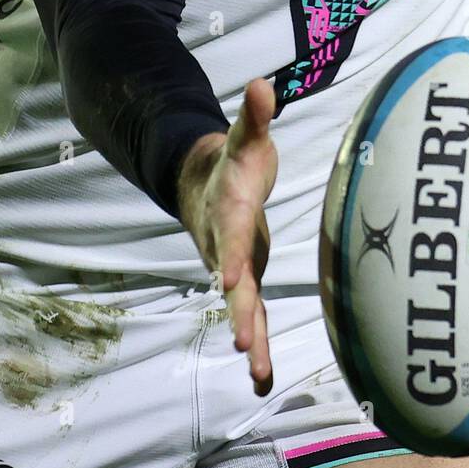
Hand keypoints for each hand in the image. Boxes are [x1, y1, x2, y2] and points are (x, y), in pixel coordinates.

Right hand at [178, 78, 278, 393]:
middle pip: (234, 283)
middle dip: (241, 311)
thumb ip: (255, 116)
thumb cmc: (236, 162)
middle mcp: (228, 248)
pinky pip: (254, 317)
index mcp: (229, 214)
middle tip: (245, 340)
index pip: (230, 235)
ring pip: (243, 309)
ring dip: (252, 340)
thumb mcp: (248, 138)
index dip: (231, 255)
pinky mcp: (248, 282)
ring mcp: (237, 268)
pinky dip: (258, 349)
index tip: (228, 279)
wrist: (206, 186)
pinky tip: (262, 382)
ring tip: (258, 374)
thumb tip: (261, 85)